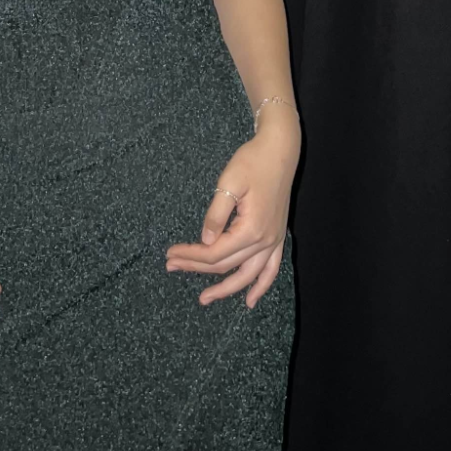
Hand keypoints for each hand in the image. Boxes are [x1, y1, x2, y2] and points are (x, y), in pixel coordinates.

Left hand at [163, 114, 299, 309]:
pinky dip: (261, 286)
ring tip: (206, 298)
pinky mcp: (278, 236)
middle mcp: (265, 240)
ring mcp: (274, 240)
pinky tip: (250, 300)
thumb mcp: (229, 183)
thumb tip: (205, 241)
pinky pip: (271, 270)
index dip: (190, 255)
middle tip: (172, 266)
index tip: (170, 253)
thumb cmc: (252, 162)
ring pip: (248, 275)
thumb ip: (216, 215)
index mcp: (251, 229)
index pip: (214, 252)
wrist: (280, 150)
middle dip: (197, 268)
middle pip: (226, 265)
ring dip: (227, 289)